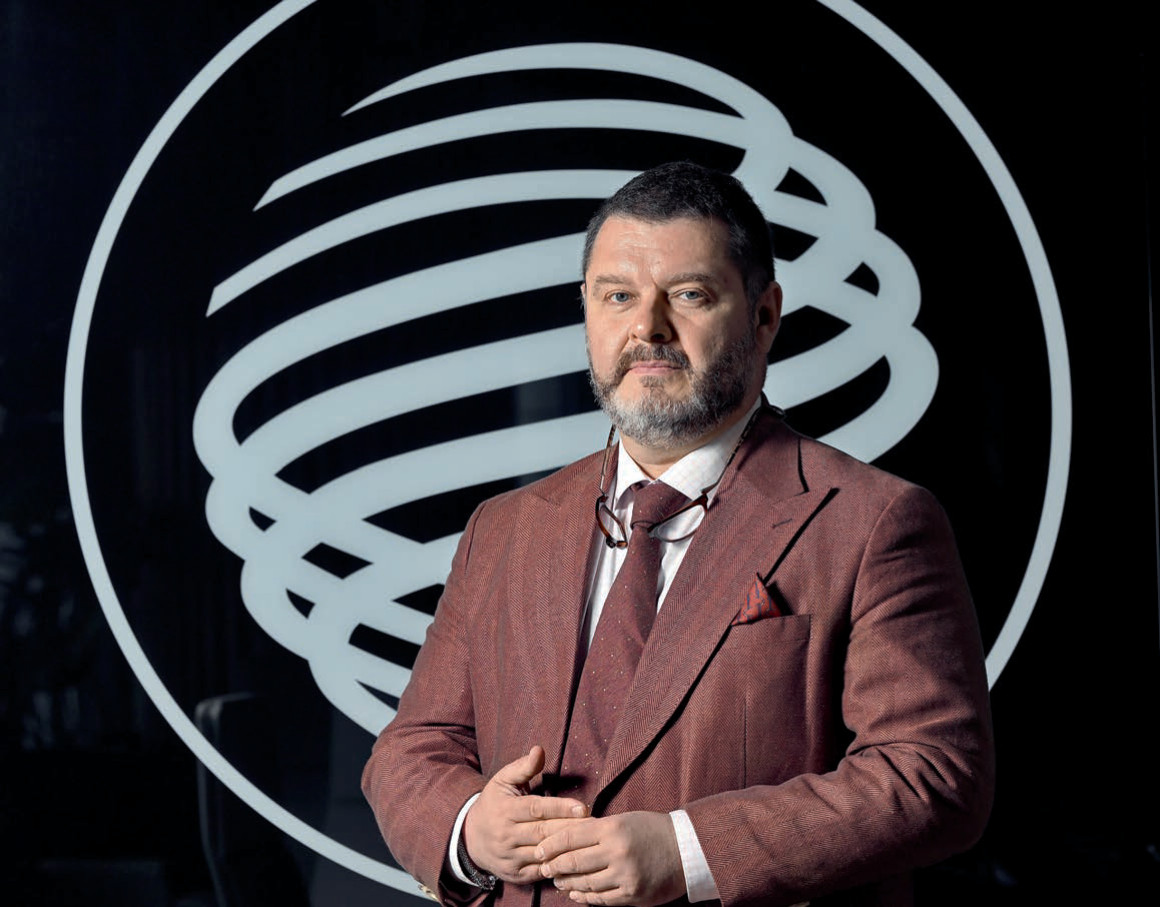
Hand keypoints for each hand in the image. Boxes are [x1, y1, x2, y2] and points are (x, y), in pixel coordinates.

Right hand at [463, 746, 589, 883]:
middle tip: (596, 824)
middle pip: (543, 833)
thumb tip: (539, 749)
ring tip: (591, 842)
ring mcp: (510, 858)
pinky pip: (541, 872)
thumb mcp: (502, 781)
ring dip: (568, 849)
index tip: (584, 807)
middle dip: (571, 828)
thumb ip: (523, 767)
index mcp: (505, 810)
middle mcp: (506, 835)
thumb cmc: (494, 804)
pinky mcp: (515, 875)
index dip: (561, 808)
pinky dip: (558, 867)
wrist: (470, 838)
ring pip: (544, 854)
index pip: (536, 809)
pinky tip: (576, 860)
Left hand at [536, 811, 685, 906]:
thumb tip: (569, 837)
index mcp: (613, 828)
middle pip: (574, 861)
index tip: (539, 849)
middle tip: (544, 868)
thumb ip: (599, 829)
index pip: (572, 836)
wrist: (687, 849)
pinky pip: (602, 899)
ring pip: (586, 883)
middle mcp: (617, 852)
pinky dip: (586, 897)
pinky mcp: (632, 894)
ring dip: (569, 884)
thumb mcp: (625, 820)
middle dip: (555, 866)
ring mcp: (625, 875)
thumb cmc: (654, 830)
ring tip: (559, 882)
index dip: (551, 844)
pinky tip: (578, 895)